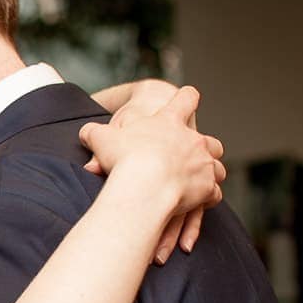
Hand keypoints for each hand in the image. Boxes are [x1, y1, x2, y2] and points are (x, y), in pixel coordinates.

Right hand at [78, 86, 225, 264]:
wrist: (146, 183)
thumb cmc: (125, 157)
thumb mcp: (103, 138)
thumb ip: (94, 133)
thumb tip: (85, 133)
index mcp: (171, 121)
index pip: (186, 98)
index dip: (187, 97)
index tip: (188, 97)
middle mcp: (193, 140)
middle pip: (210, 140)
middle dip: (205, 148)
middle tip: (194, 154)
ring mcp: (203, 164)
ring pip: (217, 167)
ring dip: (210, 174)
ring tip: (199, 183)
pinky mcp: (206, 189)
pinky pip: (214, 195)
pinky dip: (208, 200)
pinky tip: (199, 204)